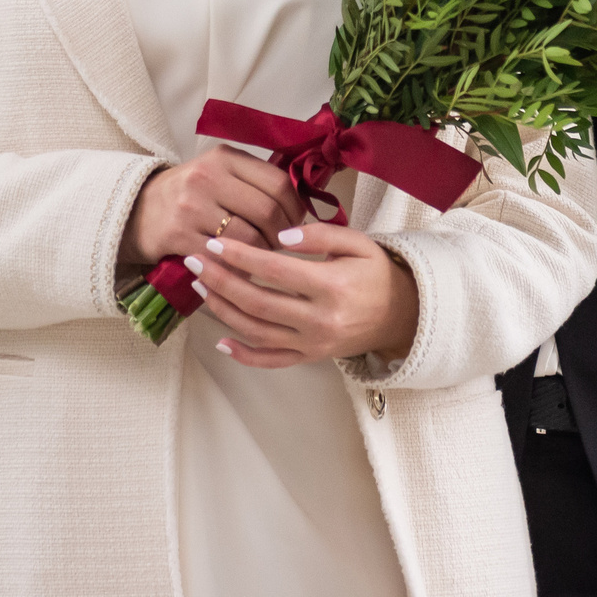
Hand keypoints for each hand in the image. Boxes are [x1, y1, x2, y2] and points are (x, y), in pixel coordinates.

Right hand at [120, 145, 306, 266]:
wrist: (136, 210)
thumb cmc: (189, 193)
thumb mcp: (219, 171)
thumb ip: (254, 179)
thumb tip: (301, 202)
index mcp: (224, 157)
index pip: (278, 182)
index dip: (296, 208)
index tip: (296, 222)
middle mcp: (208, 177)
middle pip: (268, 211)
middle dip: (282, 234)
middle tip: (280, 244)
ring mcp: (191, 207)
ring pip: (250, 238)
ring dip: (263, 253)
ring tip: (260, 256)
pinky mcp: (179, 236)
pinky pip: (224, 259)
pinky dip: (239, 267)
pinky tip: (239, 267)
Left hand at [185, 222, 418, 366]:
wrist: (402, 315)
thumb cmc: (377, 273)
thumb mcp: (358, 243)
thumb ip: (320, 234)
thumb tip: (280, 236)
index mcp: (332, 286)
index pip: (274, 271)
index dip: (240, 257)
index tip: (215, 243)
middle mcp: (320, 320)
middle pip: (258, 303)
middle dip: (220, 281)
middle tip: (194, 262)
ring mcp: (313, 343)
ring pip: (257, 332)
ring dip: (223, 311)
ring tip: (200, 289)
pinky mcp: (310, 357)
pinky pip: (272, 361)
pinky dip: (244, 355)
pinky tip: (221, 340)